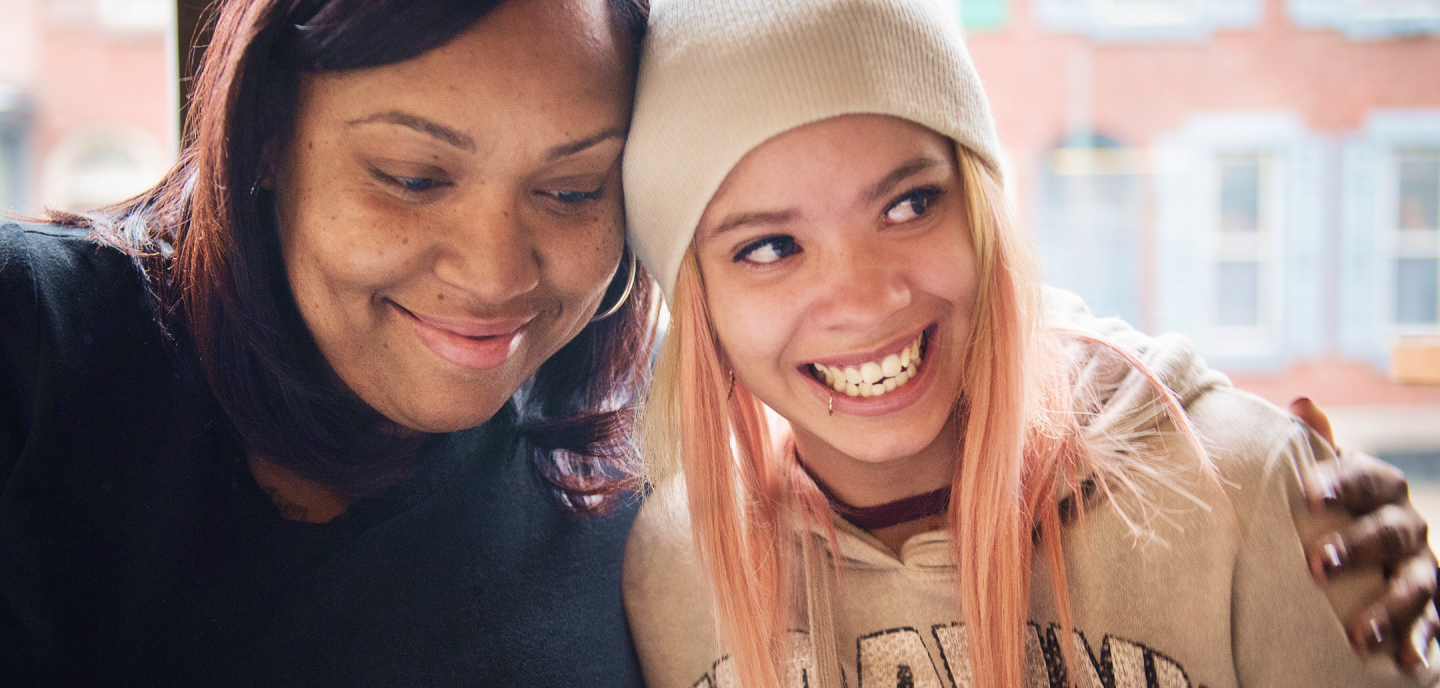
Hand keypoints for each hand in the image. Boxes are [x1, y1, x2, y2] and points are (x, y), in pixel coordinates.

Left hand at [1293, 397, 1438, 671]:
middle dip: (1358, 546)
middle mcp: (1406, 523)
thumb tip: (1302, 401)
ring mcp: (1421, 564)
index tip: (1311, 493)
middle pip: (1392, 530)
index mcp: (1380, 487)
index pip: (1369, 477)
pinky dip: (1421, 640)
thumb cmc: (1331, 506)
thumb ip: (1315, 444)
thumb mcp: (1323, 478)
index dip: (1344, 481)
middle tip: (1316, 565)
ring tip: (1360, 634)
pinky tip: (1407, 659)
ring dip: (1391, 606)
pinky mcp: (1428, 604)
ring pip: (1416, 582)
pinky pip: (1432, 621)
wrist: (1364, 548)